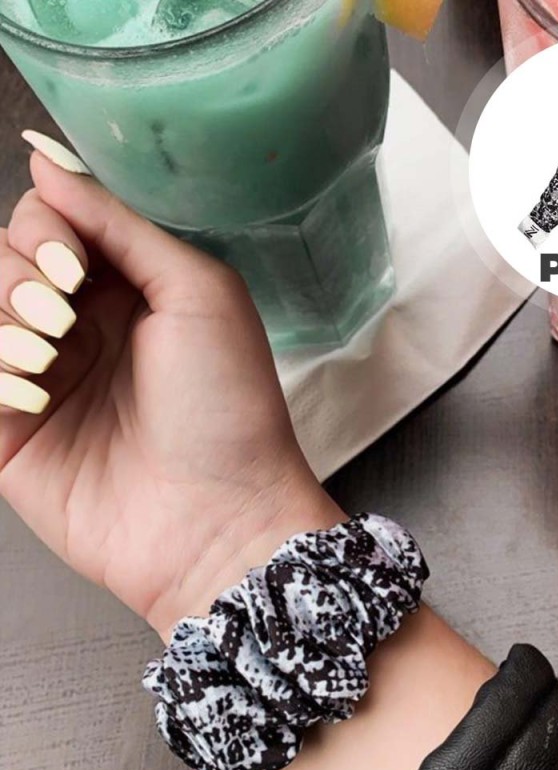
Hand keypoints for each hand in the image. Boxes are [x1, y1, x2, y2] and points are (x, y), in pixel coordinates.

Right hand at [0, 141, 343, 639]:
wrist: (218, 515)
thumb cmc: (227, 402)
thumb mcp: (197, 291)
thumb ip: (120, 223)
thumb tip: (43, 157)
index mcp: (133, 288)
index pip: (56, 222)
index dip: (50, 228)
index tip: (75, 267)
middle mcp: (84, 325)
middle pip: (7, 258)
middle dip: (23, 273)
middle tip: (64, 313)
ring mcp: (44, 377)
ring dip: (5, 317)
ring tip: (49, 356)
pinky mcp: (9, 432)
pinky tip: (28, 391)